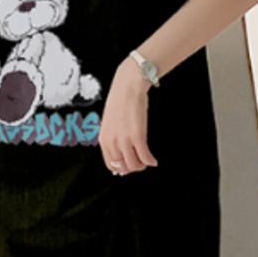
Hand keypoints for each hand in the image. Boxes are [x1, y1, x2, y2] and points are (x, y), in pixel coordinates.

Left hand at [99, 59, 157, 175]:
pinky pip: (145, 156)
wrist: (128, 87)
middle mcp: (112, 142)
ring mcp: (125, 140)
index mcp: (104, 139)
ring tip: (147, 161)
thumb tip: (121, 153)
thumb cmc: (120, 101)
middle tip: (140, 163)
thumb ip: (113, 138)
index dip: (121, 169)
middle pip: (123, 167)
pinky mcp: (138, 136)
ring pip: (134, 165)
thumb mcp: (110, 123)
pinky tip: (154, 160)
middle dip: (133, 168)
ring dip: (142, 166)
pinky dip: (151, 161)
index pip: (110, 164)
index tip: (128, 168)